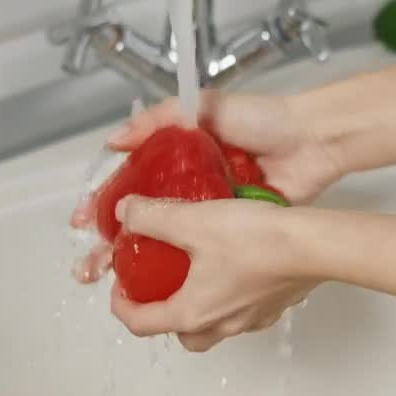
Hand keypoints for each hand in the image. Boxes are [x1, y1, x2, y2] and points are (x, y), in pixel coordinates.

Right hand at [70, 92, 343, 282]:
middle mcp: (190, 189)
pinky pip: (203, 254)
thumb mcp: (205, 108)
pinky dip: (181, 272)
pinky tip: (161, 287)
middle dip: (110, 246)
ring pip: (166, 245)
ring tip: (115, 284)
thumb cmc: (263, 120)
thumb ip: (159, 120)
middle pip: (140, 223)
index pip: (129, 186)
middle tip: (90, 268)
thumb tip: (113, 141)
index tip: (82, 225)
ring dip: (138, 266)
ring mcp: (213, 214)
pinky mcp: (236, 232)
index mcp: (178, 160)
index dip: (102, 206)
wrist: (313, 143)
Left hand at [109, 194, 316, 351]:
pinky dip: (231, 297)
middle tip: (160, 285)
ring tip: (197, 274)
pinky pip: (245, 311)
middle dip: (165, 315)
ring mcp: (252, 320)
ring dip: (200, 308)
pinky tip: (236, 267)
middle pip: (184, 335)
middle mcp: (221, 325)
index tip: (120, 286)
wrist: (314, 245)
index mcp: (192, 312)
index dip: (122, 306)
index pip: (142, 324)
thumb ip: (152, 216)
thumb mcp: (192, 220)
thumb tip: (126, 212)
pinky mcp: (276, 307)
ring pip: (215, 327)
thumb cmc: (253, 239)